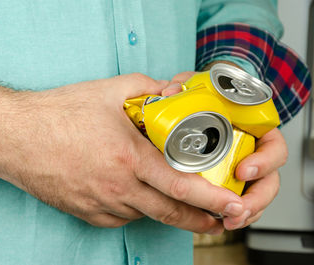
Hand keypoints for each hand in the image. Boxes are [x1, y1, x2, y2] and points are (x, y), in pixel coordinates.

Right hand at [0, 71, 243, 233]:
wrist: (15, 137)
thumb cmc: (58, 114)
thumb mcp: (109, 91)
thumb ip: (148, 88)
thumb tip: (172, 92)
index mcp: (128, 160)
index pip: (182, 188)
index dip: (213, 200)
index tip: (235, 207)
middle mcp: (117, 189)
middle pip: (170, 213)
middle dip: (201, 220)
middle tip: (221, 219)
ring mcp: (100, 206)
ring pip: (144, 215)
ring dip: (166, 210)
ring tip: (178, 201)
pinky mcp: (86, 214)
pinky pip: (120, 217)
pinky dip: (135, 208)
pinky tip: (133, 193)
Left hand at [164, 70, 285, 229]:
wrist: (194, 105)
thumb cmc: (203, 96)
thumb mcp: (198, 85)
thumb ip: (188, 85)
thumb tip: (173, 90)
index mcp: (254, 129)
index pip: (273, 147)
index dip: (265, 161)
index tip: (243, 171)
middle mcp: (251, 150)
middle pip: (268, 180)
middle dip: (256, 199)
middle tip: (238, 209)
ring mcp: (239, 168)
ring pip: (252, 195)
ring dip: (243, 212)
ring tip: (228, 221)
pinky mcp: (223, 180)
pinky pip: (233, 201)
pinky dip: (228, 213)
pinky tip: (217, 220)